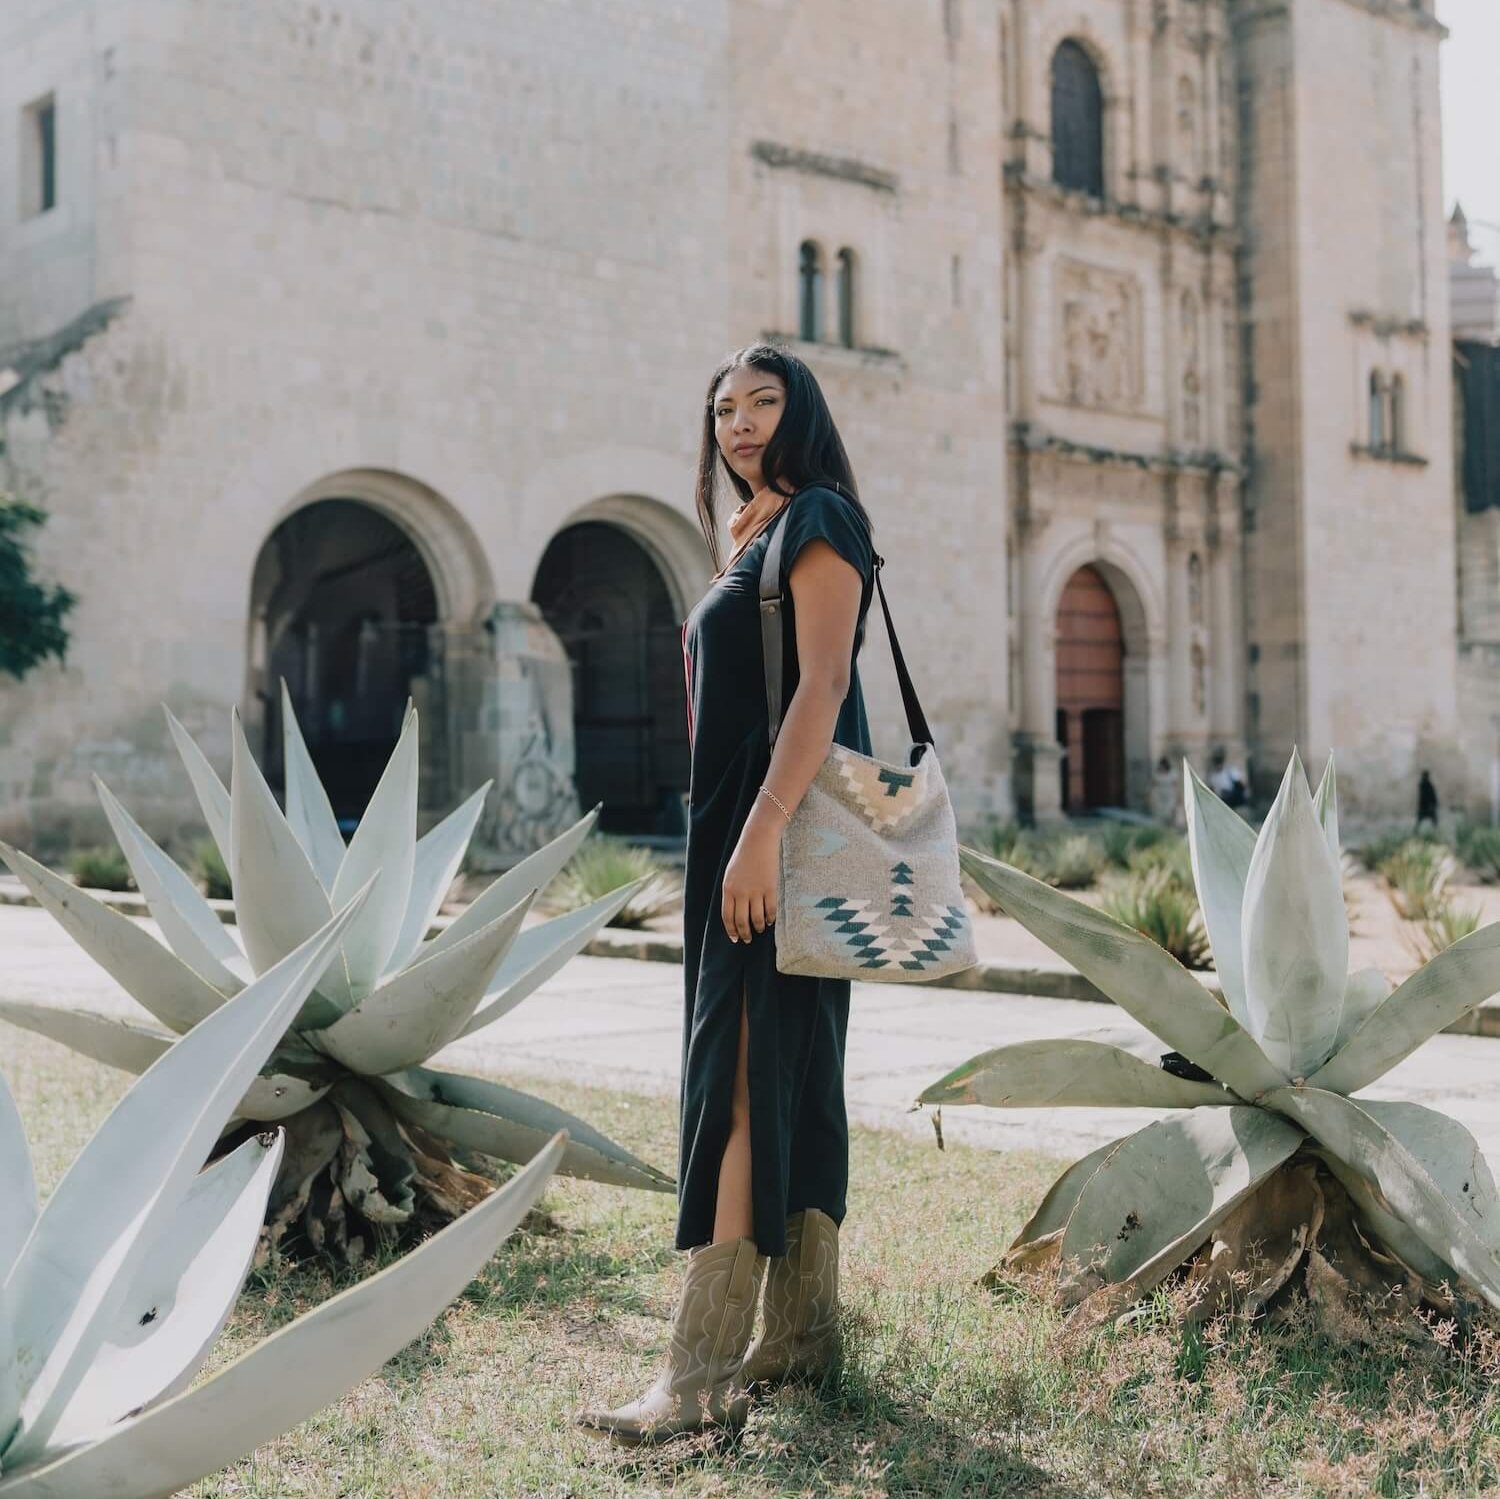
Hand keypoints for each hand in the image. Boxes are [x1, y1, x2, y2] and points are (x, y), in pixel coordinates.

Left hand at [721, 817, 780, 942]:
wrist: (758, 840)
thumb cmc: (743, 856)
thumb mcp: (731, 874)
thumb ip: (731, 892)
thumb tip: (736, 911)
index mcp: (728, 889)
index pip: (727, 916)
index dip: (731, 930)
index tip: (735, 938)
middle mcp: (741, 892)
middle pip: (742, 921)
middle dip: (744, 933)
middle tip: (748, 939)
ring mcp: (756, 891)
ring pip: (756, 918)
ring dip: (758, 927)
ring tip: (760, 929)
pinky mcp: (770, 888)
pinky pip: (770, 909)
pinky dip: (770, 918)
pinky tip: (770, 920)